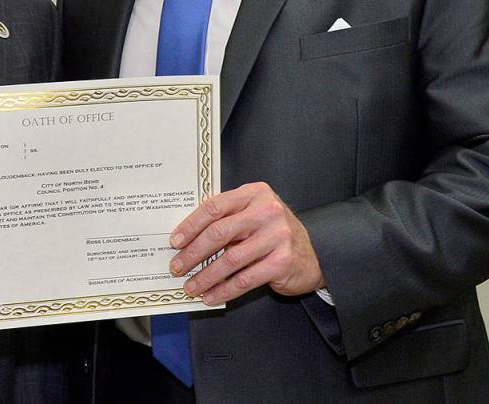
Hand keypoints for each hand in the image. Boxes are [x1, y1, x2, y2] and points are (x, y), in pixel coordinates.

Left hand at [169, 182, 323, 305]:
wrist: (313, 254)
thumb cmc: (272, 232)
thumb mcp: (252, 214)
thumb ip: (227, 217)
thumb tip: (186, 237)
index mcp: (254, 193)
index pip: (215, 207)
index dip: (191, 225)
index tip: (175, 241)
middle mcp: (267, 211)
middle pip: (220, 232)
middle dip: (193, 252)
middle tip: (177, 266)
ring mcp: (277, 236)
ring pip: (230, 259)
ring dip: (206, 276)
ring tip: (191, 286)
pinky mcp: (282, 262)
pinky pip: (245, 279)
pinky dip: (224, 290)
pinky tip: (211, 296)